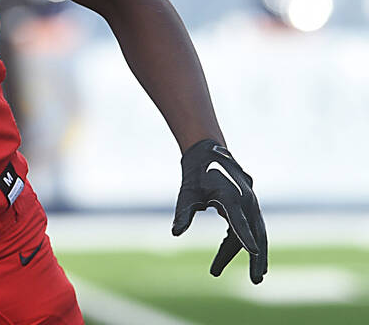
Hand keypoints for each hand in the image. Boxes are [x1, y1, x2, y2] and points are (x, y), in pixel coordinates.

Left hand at [172, 139, 267, 283]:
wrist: (207, 152)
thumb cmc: (195, 174)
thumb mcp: (187, 193)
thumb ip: (183, 213)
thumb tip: (175, 233)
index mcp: (231, 197)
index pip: (239, 221)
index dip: (246, 237)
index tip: (254, 252)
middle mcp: (246, 201)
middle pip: (256, 233)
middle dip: (257, 258)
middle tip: (256, 280)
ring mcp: (250, 204)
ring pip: (256, 232)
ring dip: (255, 254)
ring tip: (255, 277)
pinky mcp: (248, 206)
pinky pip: (249, 227)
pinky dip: (246, 242)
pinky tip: (246, 256)